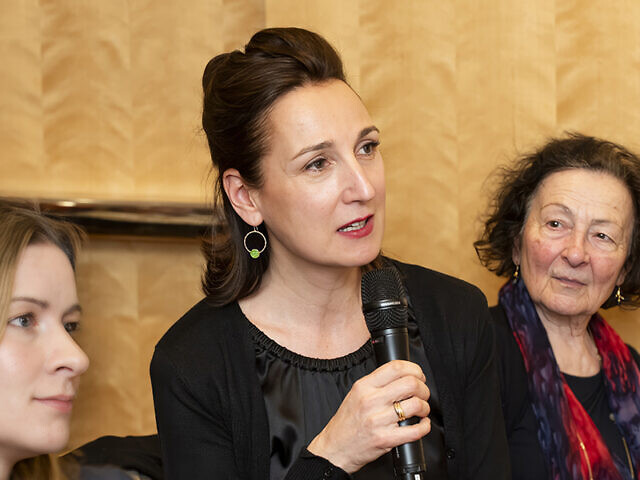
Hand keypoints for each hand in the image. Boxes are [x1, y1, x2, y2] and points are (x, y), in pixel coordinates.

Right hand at [307, 360, 430, 473]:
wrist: (335, 447)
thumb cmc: (346, 422)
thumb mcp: (356, 394)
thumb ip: (376, 383)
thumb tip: (402, 376)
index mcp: (364, 386)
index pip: (396, 367)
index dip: (414, 369)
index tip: (418, 375)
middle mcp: (371, 400)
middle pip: (410, 384)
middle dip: (423, 388)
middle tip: (422, 393)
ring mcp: (378, 420)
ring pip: (416, 405)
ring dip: (424, 407)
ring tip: (421, 410)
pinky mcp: (385, 439)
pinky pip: (415, 430)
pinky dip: (424, 426)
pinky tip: (421, 424)